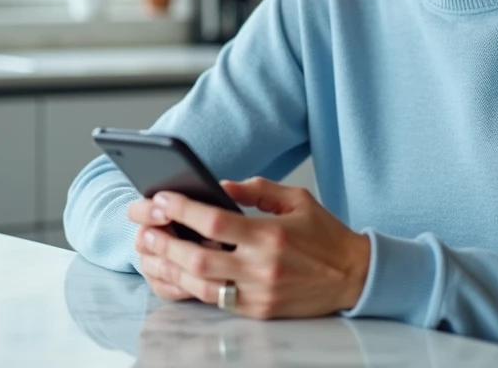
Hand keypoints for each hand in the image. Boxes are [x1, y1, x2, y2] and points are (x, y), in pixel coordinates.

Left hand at [125, 178, 371, 318]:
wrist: (354, 277)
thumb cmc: (325, 235)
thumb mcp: (296, 200)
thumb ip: (256, 190)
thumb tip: (219, 186)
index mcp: (270, 234)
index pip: (214, 220)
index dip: (182, 209)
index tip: (160, 199)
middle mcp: (261, 266)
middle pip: (198, 257)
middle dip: (164, 243)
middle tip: (143, 229)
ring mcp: (258, 293)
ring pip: (200, 285)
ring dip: (169, 268)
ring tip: (149, 252)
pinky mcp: (258, 311)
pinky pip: (214, 301)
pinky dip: (189, 287)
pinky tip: (174, 274)